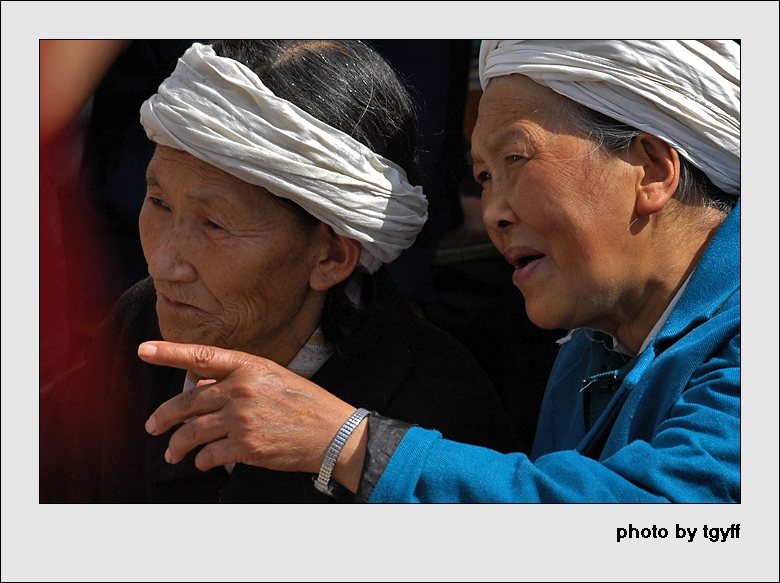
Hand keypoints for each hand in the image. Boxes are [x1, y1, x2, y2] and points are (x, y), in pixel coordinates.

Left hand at [138, 341, 367, 491]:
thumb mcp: (273, 377)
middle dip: (165, 416)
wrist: (332, 432)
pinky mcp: (246, 447)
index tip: (143, 350)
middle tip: (153, 426)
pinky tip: (203, 462)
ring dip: (178, 445)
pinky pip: (210, 455)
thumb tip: (205, 385)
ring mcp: (242, 419)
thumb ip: (239, 378)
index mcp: (249, 366)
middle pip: (189, 401)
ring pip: (193, 432)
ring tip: (172, 453)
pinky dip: (202, 461)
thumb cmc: (305, 403)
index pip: (201, 356)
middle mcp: (241, 389)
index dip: (169, 352)